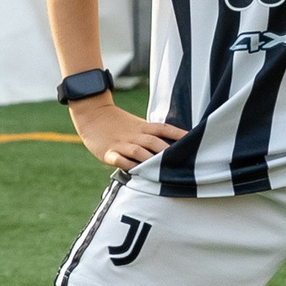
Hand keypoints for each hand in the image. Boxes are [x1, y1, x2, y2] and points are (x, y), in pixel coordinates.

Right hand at [70, 93, 184, 169]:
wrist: (93, 114)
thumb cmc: (118, 123)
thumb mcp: (137, 125)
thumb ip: (152, 134)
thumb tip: (173, 144)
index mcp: (142, 127)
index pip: (164, 129)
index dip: (178, 134)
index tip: (192, 140)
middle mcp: (134, 135)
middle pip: (153, 142)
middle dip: (166, 152)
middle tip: (180, 162)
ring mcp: (121, 144)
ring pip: (138, 151)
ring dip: (149, 160)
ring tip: (161, 170)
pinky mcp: (108, 152)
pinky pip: (119, 159)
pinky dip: (127, 165)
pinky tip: (136, 171)